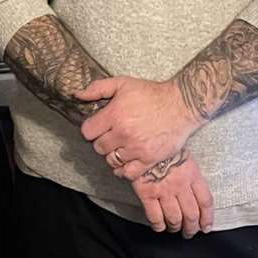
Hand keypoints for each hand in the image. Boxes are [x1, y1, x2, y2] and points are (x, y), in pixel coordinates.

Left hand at [78, 76, 200, 178]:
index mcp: (115, 114)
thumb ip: (97, 88)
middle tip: (111, 135)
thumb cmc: (151, 93)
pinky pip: (128, 173)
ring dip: (113, 155)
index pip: (88, 132)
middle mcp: (124, 133)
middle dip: (102, 141)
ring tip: (120, 146)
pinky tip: (127, 160)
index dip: (91, 129)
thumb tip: (77, 95)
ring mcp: (137, 148)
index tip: (99, 126)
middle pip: (98, 147)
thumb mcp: (123, 83)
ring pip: (112, 161)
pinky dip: (124, 169)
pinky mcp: (149, 159)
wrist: (181, 105)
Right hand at [129, 150, 214, 236]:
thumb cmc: (163, 145)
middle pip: (191, 215)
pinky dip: (158, 226)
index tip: (206, 226)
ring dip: (176, 227)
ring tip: (174, 229)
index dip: (207, 218)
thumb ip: (191, 172)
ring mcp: (164, 191)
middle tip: (190, 232)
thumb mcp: (184, 154)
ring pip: (175, 219)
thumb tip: (196, 189)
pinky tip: (159, 226)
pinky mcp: (147, 194)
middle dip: (192, 228)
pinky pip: (155, 217)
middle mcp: (180, 185)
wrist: (142, 139)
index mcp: (192, 174)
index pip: (206, 202)